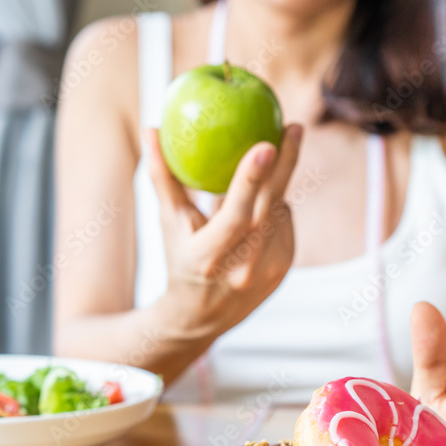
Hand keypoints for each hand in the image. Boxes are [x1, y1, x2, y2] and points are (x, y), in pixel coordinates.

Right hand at [147, 125, 302, 337]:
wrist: (200, 318)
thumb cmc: (178, 259)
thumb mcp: (168, 222)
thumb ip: (162, 176)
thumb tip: (150, 128)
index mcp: (209, 257)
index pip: (235, 216)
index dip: (251, 181)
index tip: (266, 145)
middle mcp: (243, 269)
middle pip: (271, 208)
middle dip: (287, 164)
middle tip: (294, 127)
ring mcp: (268, 271)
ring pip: (280, 211)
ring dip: (275, 185)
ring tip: (268, 161)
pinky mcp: (284, 269)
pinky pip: (285, 223)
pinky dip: (274, 206)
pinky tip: (263, 200)